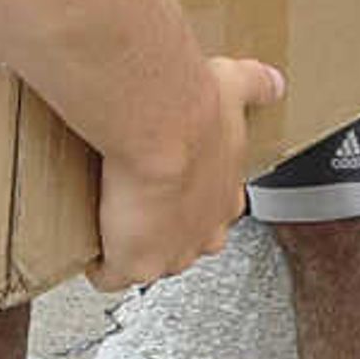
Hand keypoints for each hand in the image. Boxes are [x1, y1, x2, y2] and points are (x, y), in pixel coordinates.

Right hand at [91, 54, 283, 288]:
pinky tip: (88, 245)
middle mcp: (204, 232)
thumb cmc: (193, 109)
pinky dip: (98, 264)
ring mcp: (171, 253)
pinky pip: (111, 276)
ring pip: (150, 261)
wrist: (161, 124)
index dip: (187, 201)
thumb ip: (255, 87)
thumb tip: (271, 82)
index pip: (210, 213)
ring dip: (130, 245)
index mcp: (225, 197)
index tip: (169, 184)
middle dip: (161, 229)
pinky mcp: (134, 263)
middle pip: (182, 244)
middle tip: (135, 201)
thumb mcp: (235, 88)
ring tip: (107, 219)